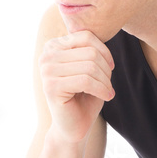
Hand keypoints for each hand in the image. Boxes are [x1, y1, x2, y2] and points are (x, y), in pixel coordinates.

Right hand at [39, 29, 114, 143]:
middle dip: (106, 70)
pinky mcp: (51, 87)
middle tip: (108, 85)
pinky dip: (102, 89)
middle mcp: (46, 55)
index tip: (110, 69)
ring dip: (105, 81)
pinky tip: (106, 97)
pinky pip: (86, 81)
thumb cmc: (84, 97)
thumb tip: (103, 30)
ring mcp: (46, 70)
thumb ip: (91, 49)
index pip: (86, 36)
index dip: (104, 52)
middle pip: (90, 52)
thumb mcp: (90, 68)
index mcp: (54, 46)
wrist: (74, 127)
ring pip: (90, 66)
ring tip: (107, 91)